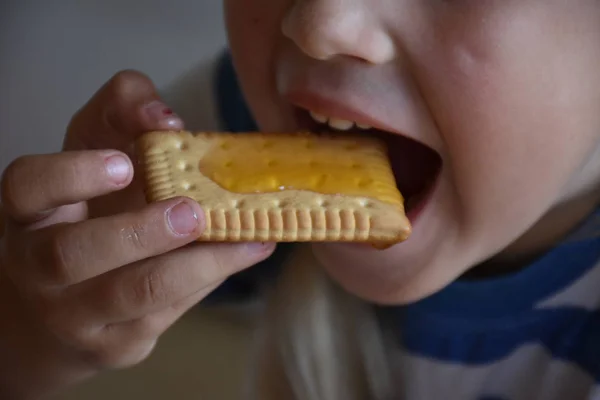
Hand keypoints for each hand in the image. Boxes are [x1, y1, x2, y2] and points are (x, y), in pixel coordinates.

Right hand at [0, 71, 274, 398]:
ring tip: (249, 237)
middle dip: (138, 232)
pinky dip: (211, 279)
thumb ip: (122, 113)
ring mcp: (75, 315)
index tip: (123, 163)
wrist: (56, 311)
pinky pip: (168, 312)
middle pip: (71, 254)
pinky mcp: (116, 344)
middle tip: (192, 213)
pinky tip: (246, 252)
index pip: (26, 189)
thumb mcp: (95, 151)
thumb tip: (166, 119)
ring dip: (197, 264)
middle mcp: (39, 267)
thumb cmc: (87, 212)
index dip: (71, 175)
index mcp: (31, 213)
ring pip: (132, 294)